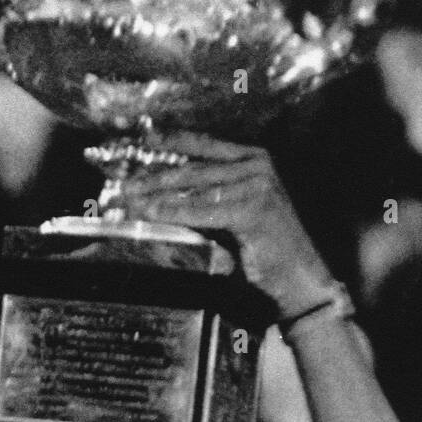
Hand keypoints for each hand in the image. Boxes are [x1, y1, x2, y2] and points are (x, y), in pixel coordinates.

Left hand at [117, 134, 333, 318]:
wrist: (299, 282)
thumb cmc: (265, 253)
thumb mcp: (232, 217)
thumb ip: (206, 202)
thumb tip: (160, 197)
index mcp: (252, 159)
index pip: (203, 145)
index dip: (168, 142)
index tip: (139, 139)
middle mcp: (257, 164)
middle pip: (193, 167)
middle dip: (154, 175)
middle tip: (122, 183)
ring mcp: (258, 183)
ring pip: (195, 186)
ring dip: (158, 194)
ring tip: (129, 200)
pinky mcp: (255, 207)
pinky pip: (205, 209)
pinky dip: (176, 212)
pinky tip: (152, 214)